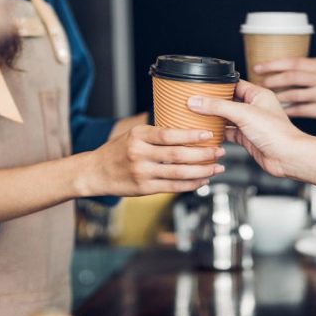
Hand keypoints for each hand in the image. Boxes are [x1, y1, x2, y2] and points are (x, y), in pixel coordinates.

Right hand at [84, 125, 224, 195]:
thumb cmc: (117, 151)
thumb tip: (185, 126)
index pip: (169, 134)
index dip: (191, 135)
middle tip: (220, 151)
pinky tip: (202, 180)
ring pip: (178, 173)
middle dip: (203, 154)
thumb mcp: (132, 134)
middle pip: (178, 155)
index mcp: (138, 136)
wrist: (95, 172)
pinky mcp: (144, 189)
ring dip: (202, 171)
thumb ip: (156, 133)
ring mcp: (142, 173)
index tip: (208, 134)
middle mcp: (139, 154)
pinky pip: (173, 187)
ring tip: (217, 167)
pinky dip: (190, 184)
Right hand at [187, 80, 305, 177]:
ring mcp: (250, 124)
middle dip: (213, 102)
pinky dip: (218, 133)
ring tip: (197, 115)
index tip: (201, 86)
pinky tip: (208, 132)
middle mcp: (254, 107)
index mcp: (258, 95)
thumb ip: (218, 106)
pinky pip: (229, 133)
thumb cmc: (277, 133)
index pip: (234, 84)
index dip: (218, 85)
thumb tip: (197, 101)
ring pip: (227, 117)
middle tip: (195, 101)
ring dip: (214, 118)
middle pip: (228, 101)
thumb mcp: (243, 114)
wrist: (287, 158)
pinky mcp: (247, 138)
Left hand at [254, 58, 315, 126]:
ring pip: (295, 95)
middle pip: (292, 76)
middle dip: (272, 80)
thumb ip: (309, 70)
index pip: (294, 62)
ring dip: (278, 97)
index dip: (273, 64)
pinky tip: (279, 111)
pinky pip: (301, 110)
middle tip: (259, 84)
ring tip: (266, 99)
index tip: (258, 67)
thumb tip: (280, 71)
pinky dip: (288, 111)